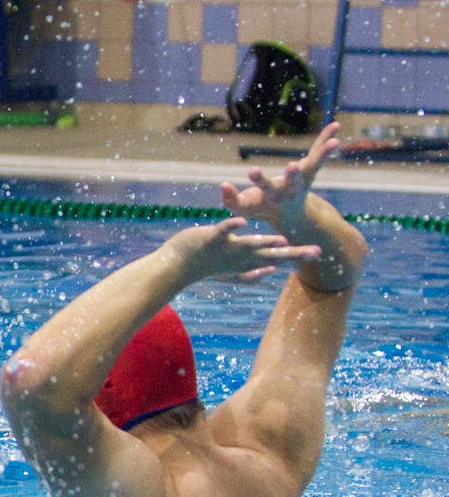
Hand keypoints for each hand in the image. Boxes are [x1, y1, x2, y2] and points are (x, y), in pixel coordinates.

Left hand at [165, 217, 320, 283]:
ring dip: (265, 242)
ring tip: (282, 241)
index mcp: (246, 263)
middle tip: (317, 252)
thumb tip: (271, 272)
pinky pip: (222, 231)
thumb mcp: (231, 273)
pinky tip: (242, 222)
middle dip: (293, 255)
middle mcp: (239, 258)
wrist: (176, 267)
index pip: (276, 261)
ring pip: (249, 245)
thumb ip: (252, 274)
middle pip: (269, 256)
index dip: (296, 258)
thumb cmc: (205, 268)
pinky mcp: (209, 239)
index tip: (320, 253)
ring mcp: (225, 249)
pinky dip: (230, 226)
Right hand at [220, 121, 340, 235]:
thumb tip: (223, 184)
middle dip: (293, 175)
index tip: (251, 171)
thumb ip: (231, 199)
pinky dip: (326, 139)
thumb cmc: (262, 209)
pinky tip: (336, 125)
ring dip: (323, 154)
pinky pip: (318, 152)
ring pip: (313, 166)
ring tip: (335, 142)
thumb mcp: (244, 209)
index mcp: (273, 197)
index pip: (265, 187)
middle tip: (293, 166)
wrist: (291, 216)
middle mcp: (291, 189)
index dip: (258, 180)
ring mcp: (303, 179)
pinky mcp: (309, 170)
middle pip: (293, 181)